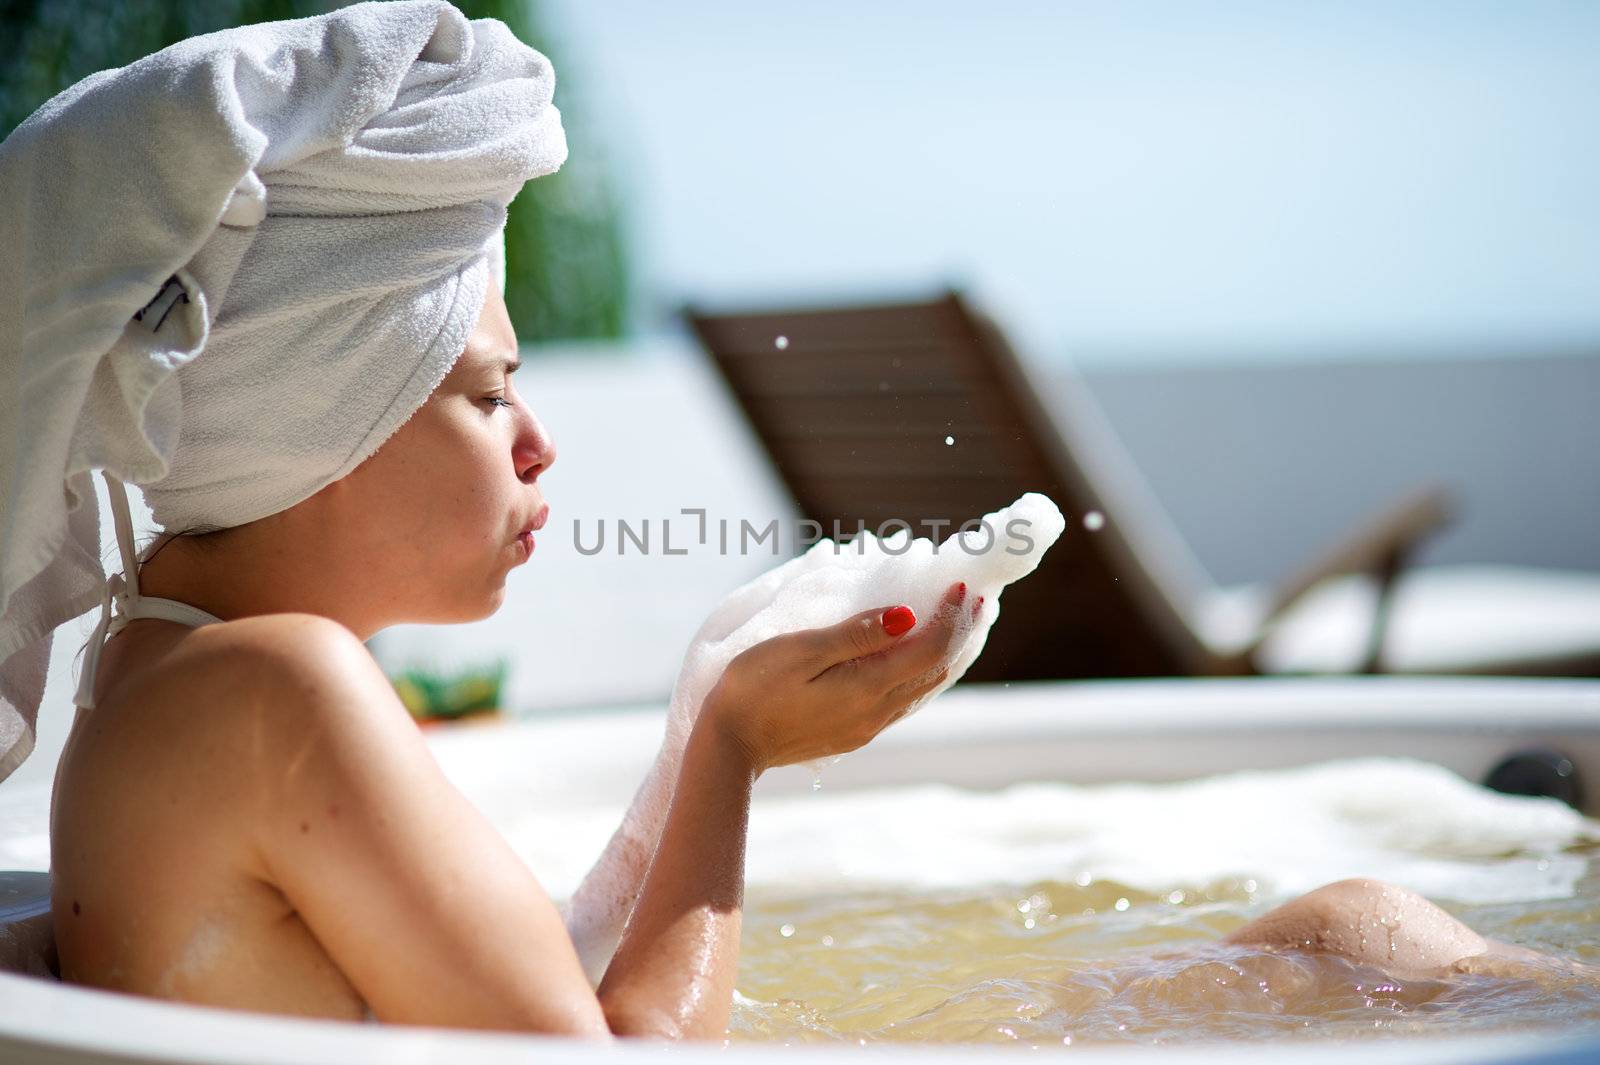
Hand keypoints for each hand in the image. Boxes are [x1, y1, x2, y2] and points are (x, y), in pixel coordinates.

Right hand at [700, 580, 977, 773]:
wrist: (728, 746)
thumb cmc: (753, 688)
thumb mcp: (801, 650)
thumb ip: (856, 634)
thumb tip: (906, 616)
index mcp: (868, 687)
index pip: (931, 648)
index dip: (950, 615)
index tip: (959, 583)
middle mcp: (877, 712)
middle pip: (937, 669)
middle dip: (960, 632)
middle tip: (977, 599)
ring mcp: (867, 726)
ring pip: (924, 687)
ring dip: (945, 653)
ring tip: (958, 623)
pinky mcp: (854, 732)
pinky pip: (904, 699)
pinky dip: (921, 671)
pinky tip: (917, 656)